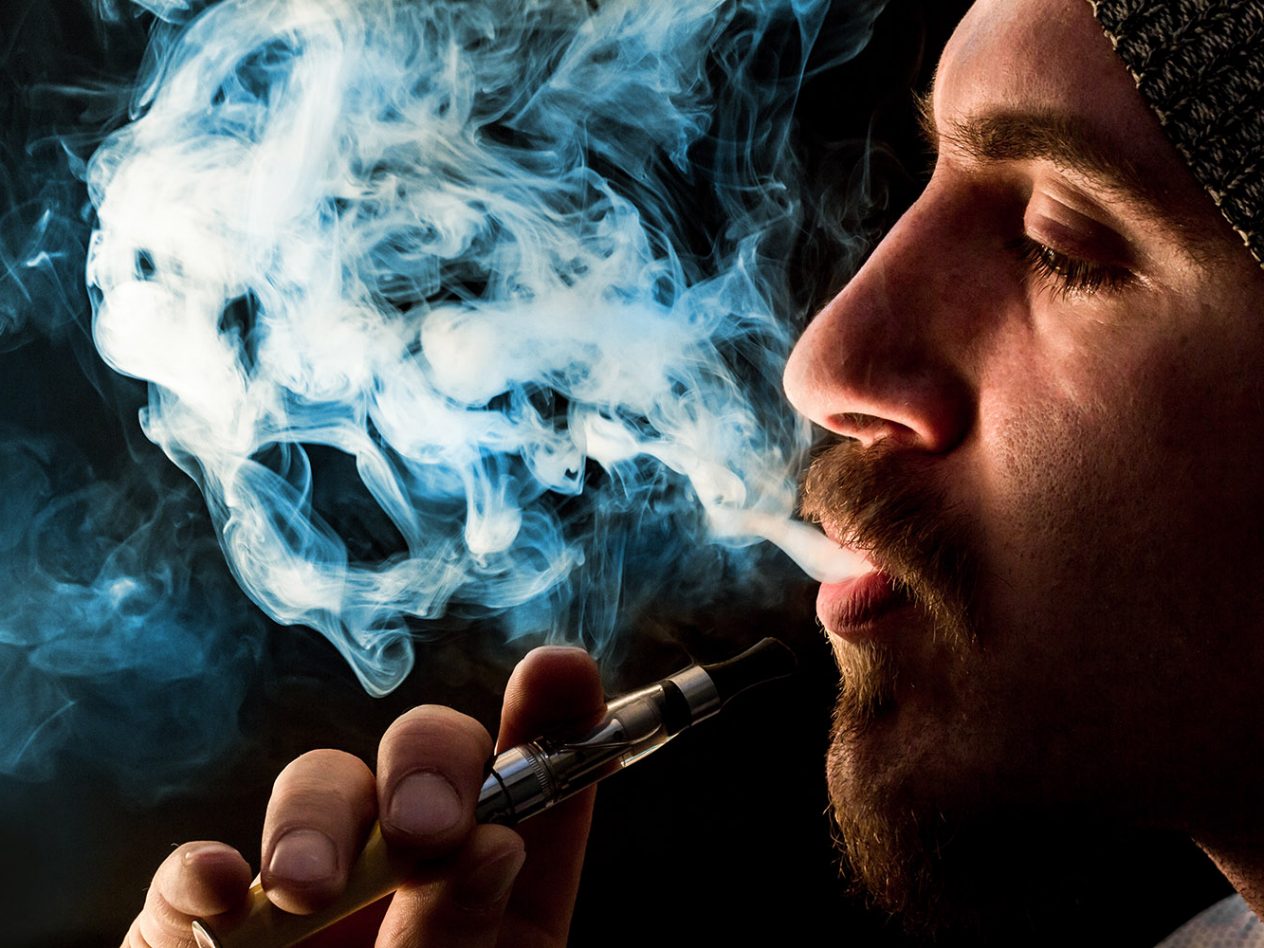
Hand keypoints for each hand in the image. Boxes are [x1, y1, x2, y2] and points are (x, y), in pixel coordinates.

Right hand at [122, 646, 603, 947]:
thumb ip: (465, 941)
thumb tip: (492, 838)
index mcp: (503, 903)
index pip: (542, 786)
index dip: (554, 717)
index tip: (560, 674)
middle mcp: (414, 875)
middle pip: (434, 754)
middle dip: (433, 760)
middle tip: (429, 830)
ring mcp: (313, 889)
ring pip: (322, 784)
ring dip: (319, 816)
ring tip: (307, 893)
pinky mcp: (211, 926)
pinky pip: (201, 868)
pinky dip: (205, 867)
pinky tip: (224, 893)